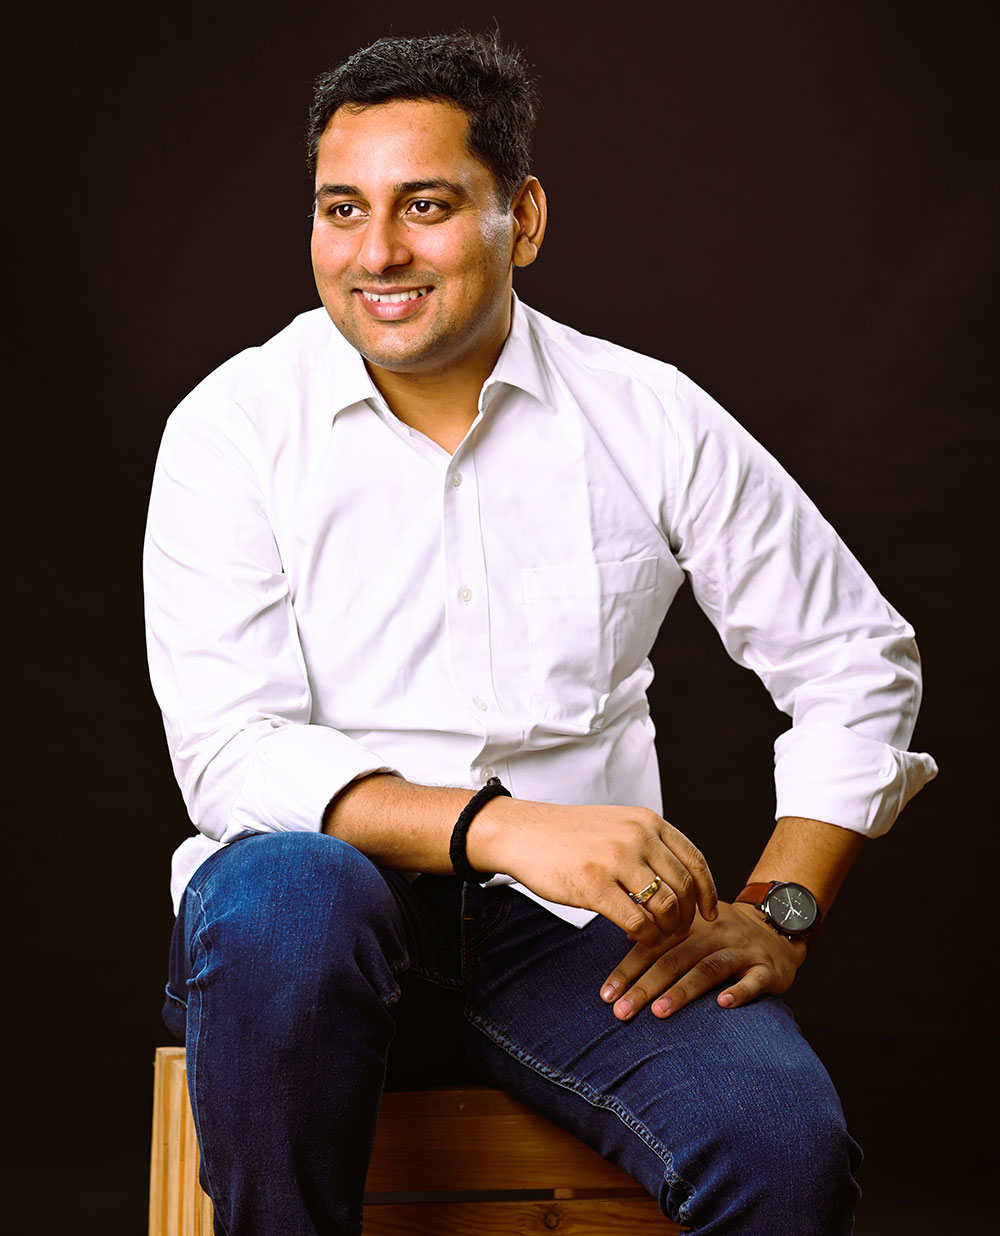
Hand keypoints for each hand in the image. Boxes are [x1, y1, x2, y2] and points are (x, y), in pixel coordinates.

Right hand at [475, 800, 717, 947]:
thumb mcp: (617, 824)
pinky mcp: (595, 885)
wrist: (522, 832)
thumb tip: (679, 880)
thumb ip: (648, 844)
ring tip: (656, 937)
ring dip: (666, 930)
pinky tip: (634, 938)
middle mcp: (637, 836)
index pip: (694, 860)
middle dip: (687, 917)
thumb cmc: (568, 835)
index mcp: (647, 821)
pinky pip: (637, 922)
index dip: (707, 892)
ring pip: (665, 907)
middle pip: (683, 887)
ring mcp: (616, 860)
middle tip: (679, 932)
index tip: (709, 913)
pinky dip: (643, 937)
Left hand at [599, 901, 805, 1019]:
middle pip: (675, 959)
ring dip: (683, 990)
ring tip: (659, 1012)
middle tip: (622, 1011)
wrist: (777, 924)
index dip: (628, 969)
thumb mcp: (694, 923)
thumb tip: (626, 936)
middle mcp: (713, 934)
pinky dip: (739, 991)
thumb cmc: (725, 932)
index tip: (606, 994)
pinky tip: (723, 1005)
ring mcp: (741, 951)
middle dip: (645, 986)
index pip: (653, 945)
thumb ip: (663, 932)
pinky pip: (753, 980)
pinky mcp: (767, 969)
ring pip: (708, 969)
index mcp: (689, 924)